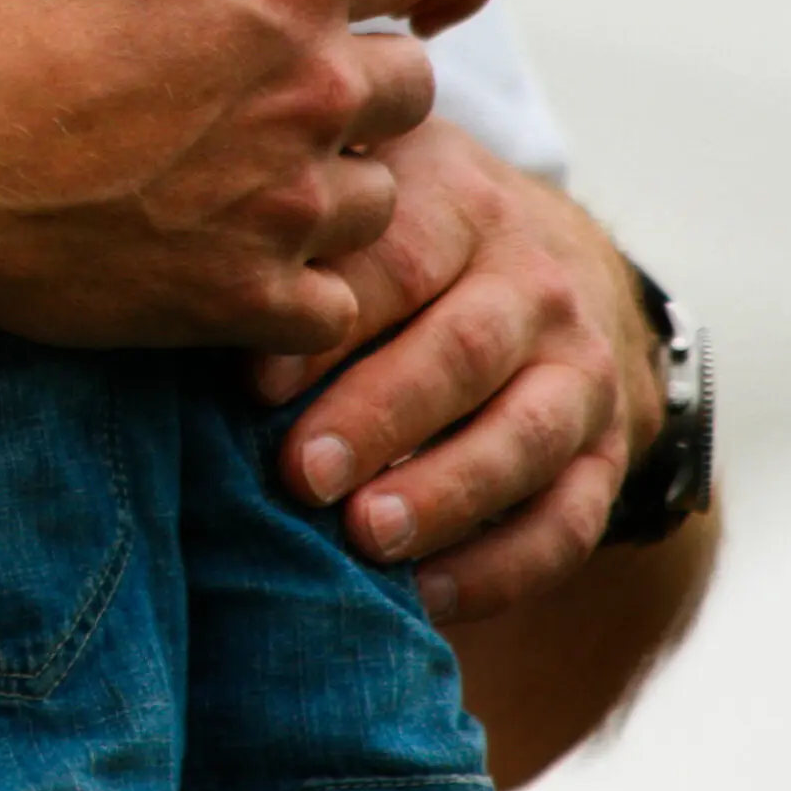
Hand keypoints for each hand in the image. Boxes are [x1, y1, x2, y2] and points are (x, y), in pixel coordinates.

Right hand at [0, 0, 439, 358]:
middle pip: (409, 83)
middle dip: (354, 84)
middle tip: (279, 97)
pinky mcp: (248, 297)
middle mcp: (315, 83)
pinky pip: (333, 307)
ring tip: (255, 188)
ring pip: (380, 198)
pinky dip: (294, 293)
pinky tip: (238, 270)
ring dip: (327, 190)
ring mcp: (289, 201)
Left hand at [251, 119, 663, 621]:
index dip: (329, 326)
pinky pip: (569, 520)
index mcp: (458, 205)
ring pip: (527, 436)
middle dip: (379, 417)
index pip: (398, 260)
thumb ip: (296, 216)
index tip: (251, 384)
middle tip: (298, 474)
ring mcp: (580, 369)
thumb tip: (184, 261)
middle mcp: (531, 282)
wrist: (556, 257)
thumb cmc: (403, 229)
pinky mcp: (606, 451)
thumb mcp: (363, 191)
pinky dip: (503, 568)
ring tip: (366, 536)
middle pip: (461, 350)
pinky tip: (427, 599)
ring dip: (446, 493)